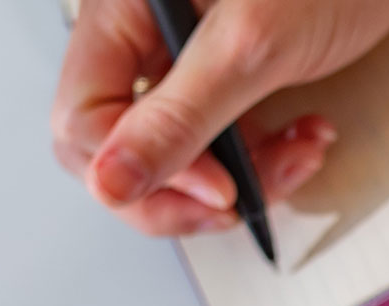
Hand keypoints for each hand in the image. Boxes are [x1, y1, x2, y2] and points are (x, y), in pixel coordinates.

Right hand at [51, 0, 388, 236]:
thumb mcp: (251, 44)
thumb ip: (180, 116)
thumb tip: (110, 181)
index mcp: (122, 10)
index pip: (83, 120)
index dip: (142, 169)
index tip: (216, 189)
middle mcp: (142, 33)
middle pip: (118, 147)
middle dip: (185, 188)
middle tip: (238, 204)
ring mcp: (184, 56)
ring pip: (176, 153)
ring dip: (241, 176)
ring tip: (297, 157)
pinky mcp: (227, 72)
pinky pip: (221, 139)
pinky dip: (266, 156)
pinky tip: (306, 137)